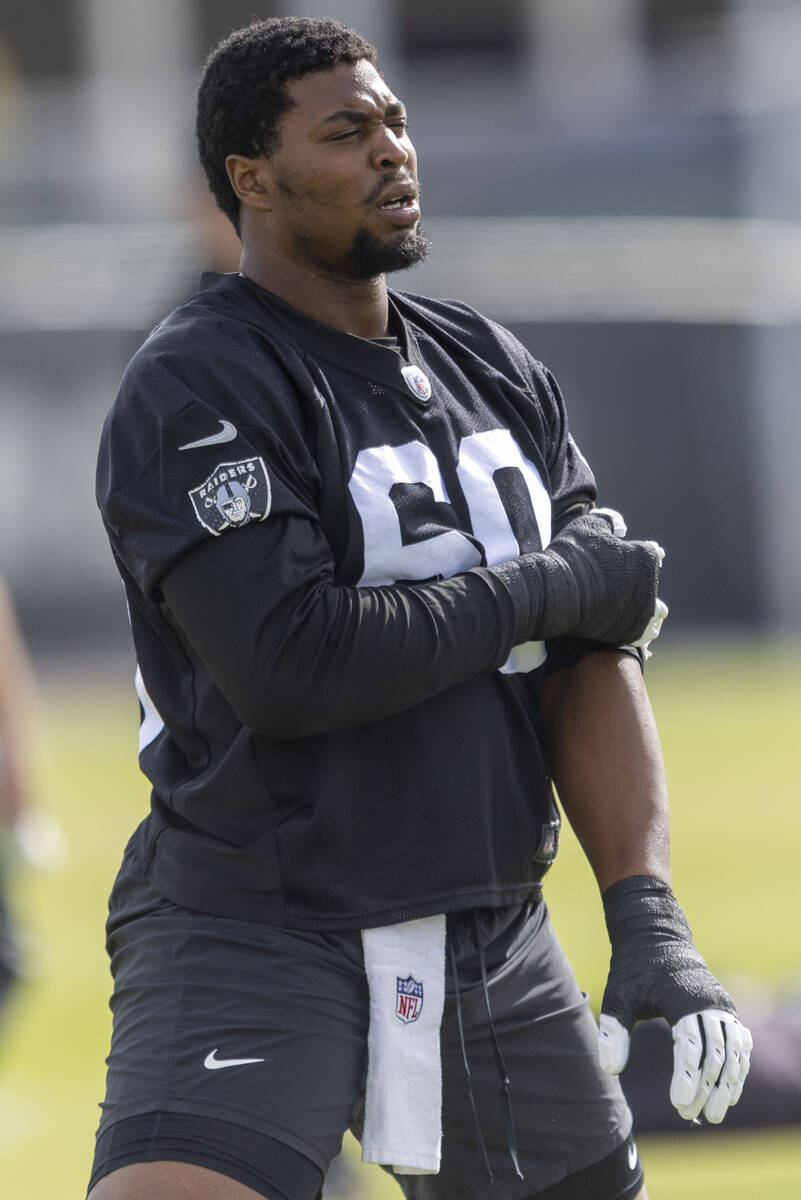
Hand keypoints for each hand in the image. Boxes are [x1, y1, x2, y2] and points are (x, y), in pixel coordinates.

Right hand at [519, 511, 665, 644]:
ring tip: (632, 607)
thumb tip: (622, 527)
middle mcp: (650, 584)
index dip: (639, 552)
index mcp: (645, 556)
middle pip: (651, 581)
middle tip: (623, 581)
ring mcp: (643, 610)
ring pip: (654, 609)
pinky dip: (640, 628)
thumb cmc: (572, 556)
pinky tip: (632, 625)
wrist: (556, 594)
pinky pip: (645, 632)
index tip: (629, 556)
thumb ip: (611, 520)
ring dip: (646, 606)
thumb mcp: (590, 524)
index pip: (651, 552)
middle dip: (640, 579)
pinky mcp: (632, 632)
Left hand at [598, 874, 751, 1124]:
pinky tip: (729, 1093)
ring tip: (713, 1114)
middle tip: (691, 1116)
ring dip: (726, 1085)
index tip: (679, 1104)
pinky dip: (738, 1069)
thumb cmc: (635, 969)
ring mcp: (722, 1005)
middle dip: (706, 1088)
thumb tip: (610, 1070)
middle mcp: (710, 1003)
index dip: (686, 1077)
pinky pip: (739, 1044)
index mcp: (684, 999)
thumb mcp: (618, 995)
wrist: (657, 936)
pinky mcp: (726, 1009)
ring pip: (733, 1052)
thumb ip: (613, 1031)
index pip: (691, 1046)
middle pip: (715, 1054)